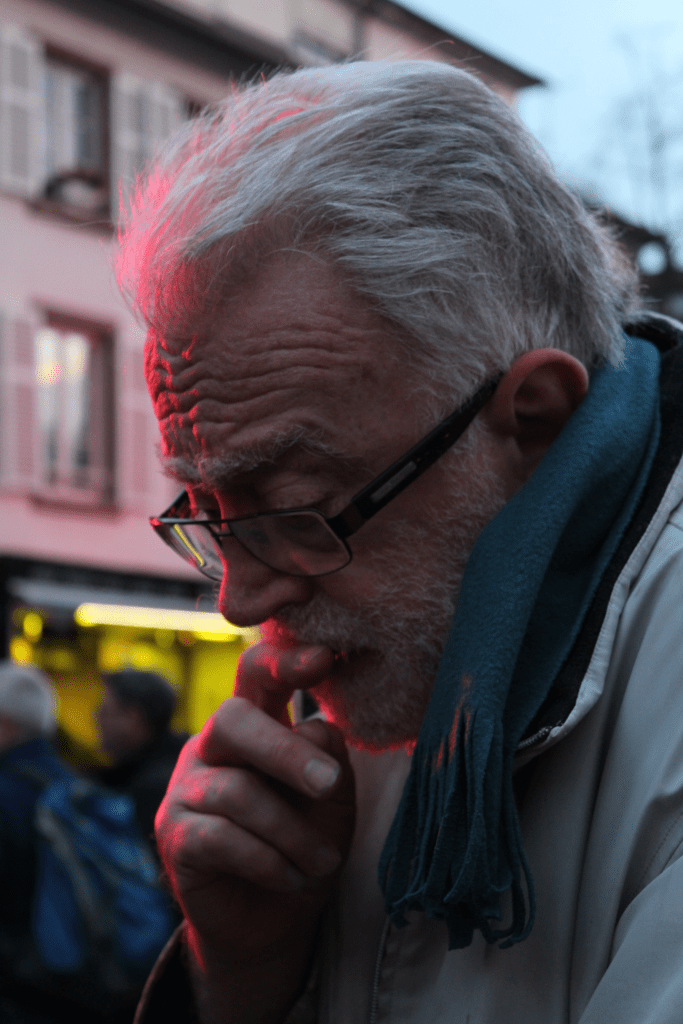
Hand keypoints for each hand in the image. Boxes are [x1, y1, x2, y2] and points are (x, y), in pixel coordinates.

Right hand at [154, 642, 354, 1022]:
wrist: (276, 919)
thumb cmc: (306, 841)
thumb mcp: (333, 798)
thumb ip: (327, 757)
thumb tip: (316, 730)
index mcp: (255, 721)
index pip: (256, 673)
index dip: (283, 661)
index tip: (322, 658)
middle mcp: (214, 744)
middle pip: (234, 719)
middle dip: (285, 751)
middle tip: (331, 784)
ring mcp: (187, 787)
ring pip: (238, 791)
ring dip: (293, 832)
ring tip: (325, 862)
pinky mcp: (174, 834)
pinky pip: (221, 837)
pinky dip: (269, 860)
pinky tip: (293, 877)